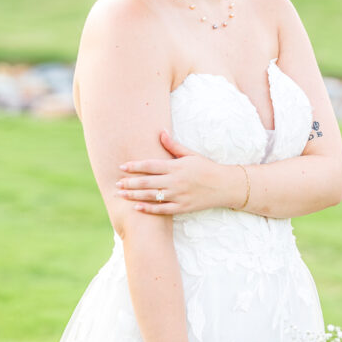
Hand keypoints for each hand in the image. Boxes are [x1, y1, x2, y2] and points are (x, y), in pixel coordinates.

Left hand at [114, 130, 235, 213]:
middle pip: (147, 182)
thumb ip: (173, 146)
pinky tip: (137, 207)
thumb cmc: (207, 168)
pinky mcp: (183, 207)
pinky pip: (162, 209)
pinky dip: (149, 209)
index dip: (135, 166)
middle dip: (130, 183)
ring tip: (121, 195)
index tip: (122, 167)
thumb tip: (161, 132)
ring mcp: (179, 196)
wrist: (225, 186)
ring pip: (152, 196)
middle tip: (116, 183)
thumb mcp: (191, 154)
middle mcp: (176, 181)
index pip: (151, 166)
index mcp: (176, 167)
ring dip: (135, 196)